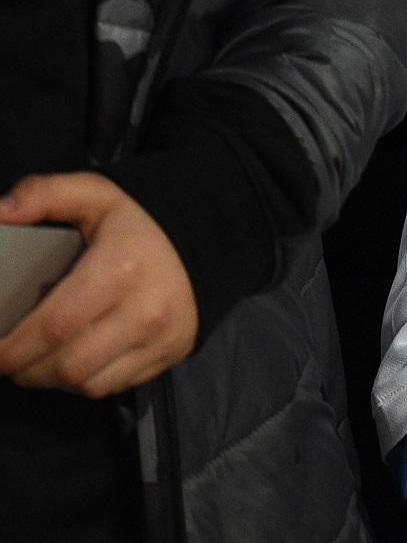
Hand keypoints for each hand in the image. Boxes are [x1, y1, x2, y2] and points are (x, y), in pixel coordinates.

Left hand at [0, 173, 197, 397]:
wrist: (212, 236)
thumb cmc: (142, 222)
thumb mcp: (97, 194)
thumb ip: (44, 195)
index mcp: (118, 271)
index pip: (53, 327)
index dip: (14, 348)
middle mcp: (144, 311)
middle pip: (67, 365)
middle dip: (25, 370)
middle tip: (10, 358)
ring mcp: (160, 338)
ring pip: (87, 383)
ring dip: (53, 379)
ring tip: (39, 361)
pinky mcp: (170, 354)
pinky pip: (113, 386)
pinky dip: (85, 381)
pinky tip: (76, 360)